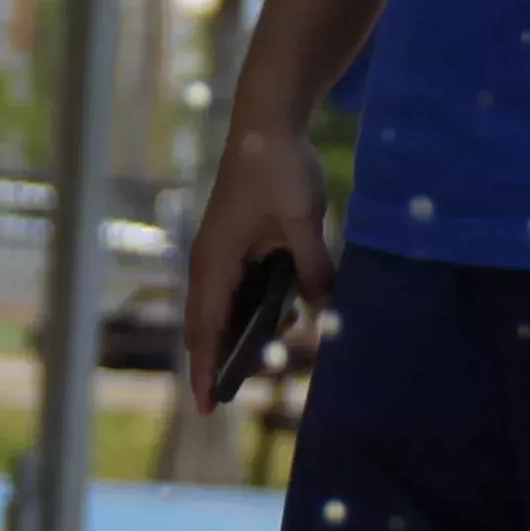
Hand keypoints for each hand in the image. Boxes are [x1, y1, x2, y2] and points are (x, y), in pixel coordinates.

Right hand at [184, 113, 334, 403]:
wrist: (267, 122)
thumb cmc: (279, 168)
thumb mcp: (304, 223)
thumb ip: (313, 270)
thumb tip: (323, 311)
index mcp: (215, 263)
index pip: (205, 331)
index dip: (206, 371)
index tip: (207, 409)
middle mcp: (210, 263)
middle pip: (210, 327)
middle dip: (224, 360)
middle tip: (242, 390)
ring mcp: (219, 253)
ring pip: (225, 310)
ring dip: (245, 332)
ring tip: (274, 349)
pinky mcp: (234, 244)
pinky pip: (239, 289)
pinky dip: (254, 308)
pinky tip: (284, 313)